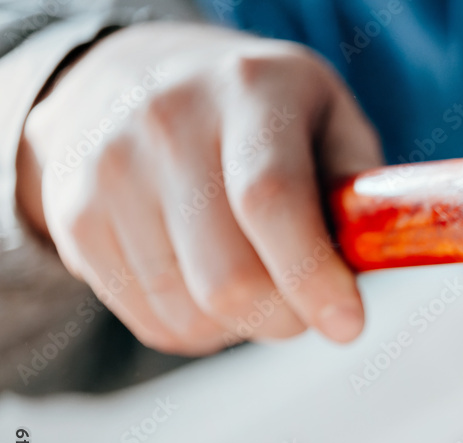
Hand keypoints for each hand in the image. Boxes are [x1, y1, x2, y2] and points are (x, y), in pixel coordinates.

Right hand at [16, 22, 381, 354]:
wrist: (131, 77)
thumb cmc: (260, 114)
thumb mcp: (328, 120)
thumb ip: (359, 191)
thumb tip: (370, 266)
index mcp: (250, 90)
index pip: (270, 199)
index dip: (311, 276)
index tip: (348, 326)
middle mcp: (167, 121)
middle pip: (227, 277)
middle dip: (285, 318)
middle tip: (308, 309)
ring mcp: (110, 170)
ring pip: (189, 313)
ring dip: (241, 326)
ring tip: (258, 283)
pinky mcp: (76, 218)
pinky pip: (151, 320)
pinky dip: (197, 328)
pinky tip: (209, 284)